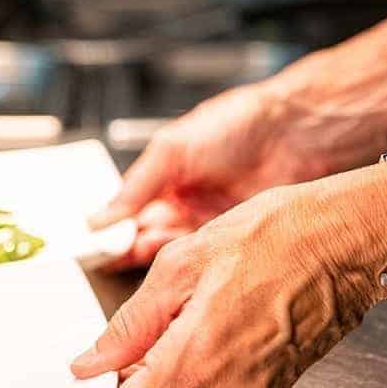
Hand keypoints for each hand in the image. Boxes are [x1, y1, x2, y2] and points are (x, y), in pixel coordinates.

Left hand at [72, 164, 386, 387]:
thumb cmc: (276, 236)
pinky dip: (192, 372)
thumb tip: (91, 362)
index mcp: (198, 361)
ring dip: (158, 377)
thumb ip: (130, 324)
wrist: (349, 239)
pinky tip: (199, 327)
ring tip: (169, 319)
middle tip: (116, 342)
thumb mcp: (181, 264)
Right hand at [91, 83, 338, 268]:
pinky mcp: (230, 238)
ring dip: (151, 253)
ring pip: (169, 248)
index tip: (94, 242)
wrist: (292, 134)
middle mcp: (183, 200)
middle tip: (108, 255)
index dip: (110, 226)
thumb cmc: (237, 124)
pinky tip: (167, 263)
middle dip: (126, 245)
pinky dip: (181, 261)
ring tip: (134, 255)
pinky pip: (198, 256)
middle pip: (144, 232)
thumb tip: (101, 214)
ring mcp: (206, 220)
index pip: (126, 208)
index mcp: (163, 175)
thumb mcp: (171, 150)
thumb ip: (135, 185)